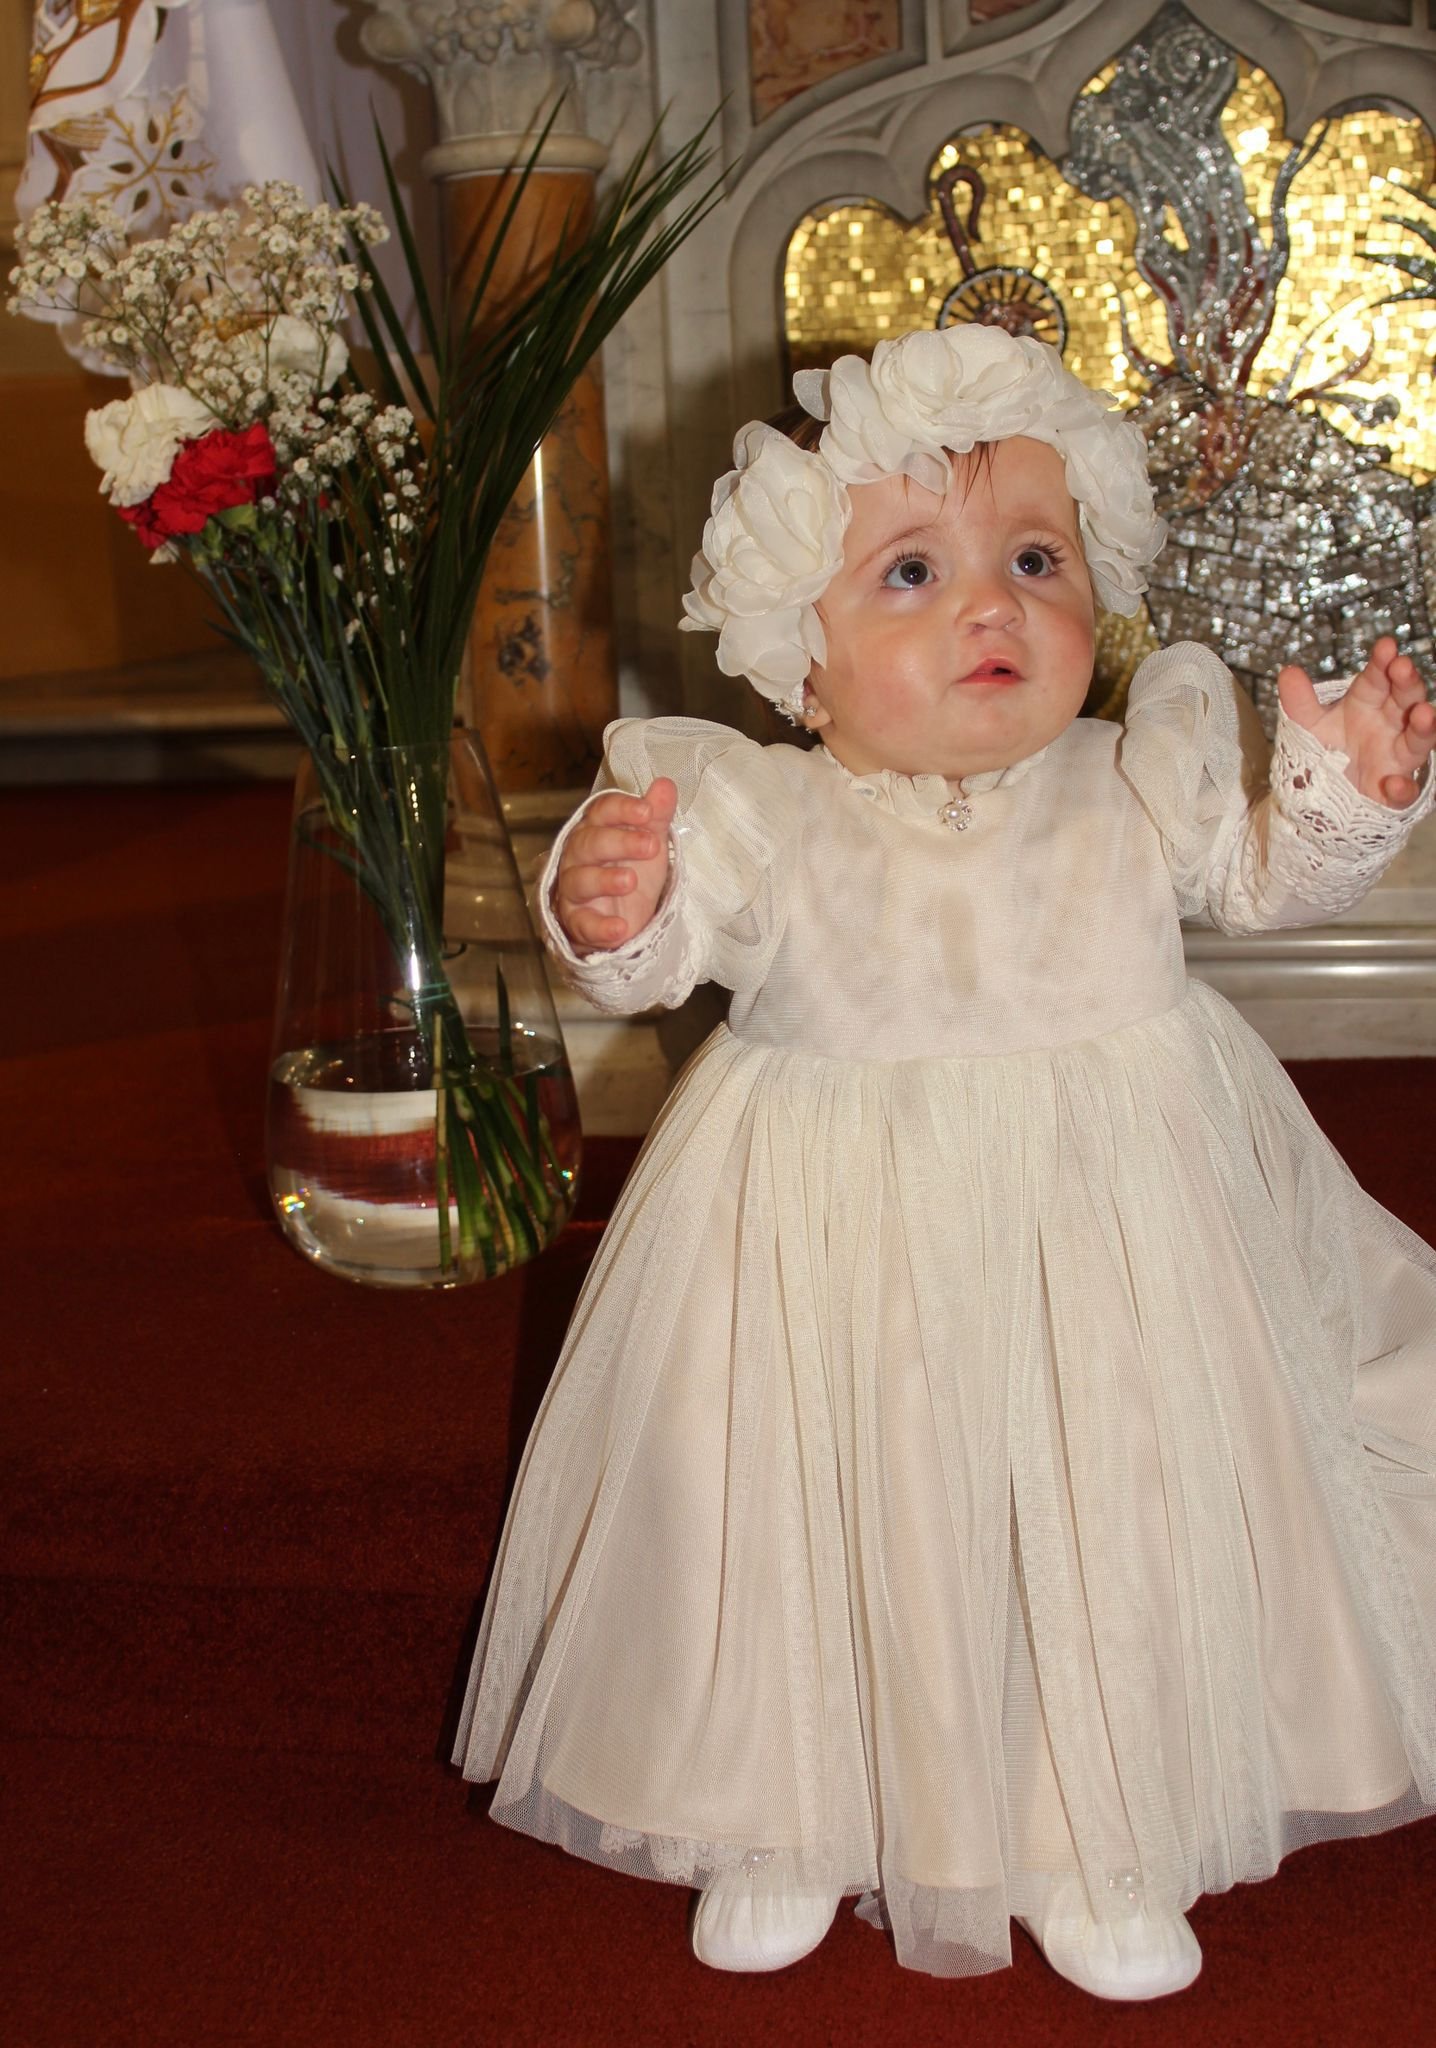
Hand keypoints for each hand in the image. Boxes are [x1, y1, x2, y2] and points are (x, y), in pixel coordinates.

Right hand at [554, 778, 678, 949]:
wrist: (621, 919)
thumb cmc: (628, 873)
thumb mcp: (648, 844)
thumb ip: (655, 817)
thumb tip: (665, 785)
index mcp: (595, 831)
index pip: (601, 812)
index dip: (622, 809)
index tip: (647, 812)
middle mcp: (578, 857)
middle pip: (589, 843)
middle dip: (619, 842)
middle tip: (651, 845)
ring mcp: (574, 890)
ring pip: (579, 880)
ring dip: (605, 880)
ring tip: (630, 881)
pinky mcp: (576, 922)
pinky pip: (583, 923)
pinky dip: (601, 927)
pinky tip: (621, 928)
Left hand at [1277, 638, 1435, 807]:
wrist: (1321, 798)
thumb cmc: (1324, 752)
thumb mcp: (1307, 726)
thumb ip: (1299, 702)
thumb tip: (1287, 671)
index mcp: (1366, 705)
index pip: (1377, 678)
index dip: (1382, 663)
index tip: (1386, 645)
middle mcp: (1388, 726)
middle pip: (1404, 701)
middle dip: (1407, 683)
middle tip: (1403, 667)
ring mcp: (1395, 758)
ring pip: (1417, 741)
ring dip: (1423, 728)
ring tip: (1423, 714)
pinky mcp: (1393, 793)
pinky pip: (1404, 791)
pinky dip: (1402, 788)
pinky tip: (1393, 783)